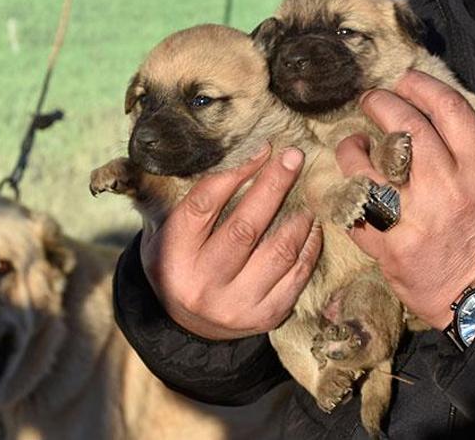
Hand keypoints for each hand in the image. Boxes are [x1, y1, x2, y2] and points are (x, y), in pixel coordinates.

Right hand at [140, 146, 322, 339]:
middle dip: (273, 186)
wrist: (186, 325)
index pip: (204, 204)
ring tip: (307, 194)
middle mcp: (203, 283)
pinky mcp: (265, 316)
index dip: (235, 172)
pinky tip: (311, 226)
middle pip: (245, 227)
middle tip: (294, 157)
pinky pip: (296, 276)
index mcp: (173, 256)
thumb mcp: (162, 233)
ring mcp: (236, 304)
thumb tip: (232, 155)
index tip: (261, 149)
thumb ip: (187, 199)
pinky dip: (309, 247)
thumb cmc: (178, 263)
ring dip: (298, 217)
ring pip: (278, 252)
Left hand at [335, 70, 474, 329]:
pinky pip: (354, 210)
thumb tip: (432, 123)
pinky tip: (344, 186)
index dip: (421, 86)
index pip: (448, 110)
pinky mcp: (389, 246)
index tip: (405, 80)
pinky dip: (344, 194)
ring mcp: (413, 218)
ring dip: (352, 148)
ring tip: (352, 144)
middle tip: (369, 101)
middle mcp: (445, 187)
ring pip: (368, 167)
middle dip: (381, 105)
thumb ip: (468, 156)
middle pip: (404, 128)